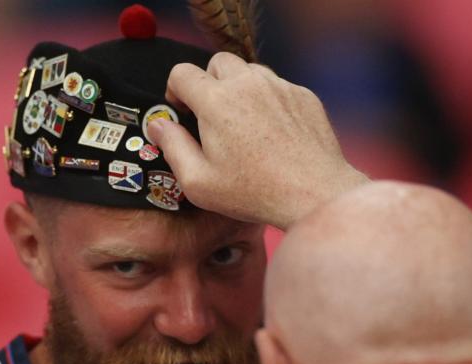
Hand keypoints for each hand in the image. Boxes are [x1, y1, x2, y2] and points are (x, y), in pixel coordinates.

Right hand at [149, 52, 367, 228]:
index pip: (182, 72)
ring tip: (244, 125)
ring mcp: (279, 87)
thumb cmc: (254, 192)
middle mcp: (248, 84)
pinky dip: (270, 102)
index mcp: (216, 101)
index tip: (183, 111)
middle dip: (209, 83)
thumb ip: (172, 147)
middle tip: (214, 116)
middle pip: (218, 62)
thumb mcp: (199, 182)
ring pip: (250, 71)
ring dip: (241, 89)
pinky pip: (279, 87)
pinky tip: (274, 134)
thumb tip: (158, 125)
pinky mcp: (303, 96)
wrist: (313, 193)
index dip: (175, 90)